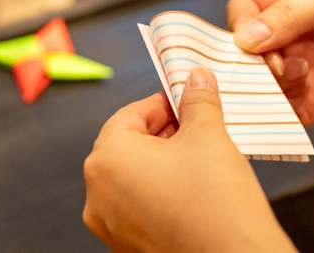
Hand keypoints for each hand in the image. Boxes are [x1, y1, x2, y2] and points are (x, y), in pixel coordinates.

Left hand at [83, 66, 294, 252]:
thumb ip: (197, 101)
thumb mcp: (209, 136)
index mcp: (106, 160)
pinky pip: (141, 211)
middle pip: (129, 148)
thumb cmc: (216, 203)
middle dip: (164, 135)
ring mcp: (111, 227)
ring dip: (163, 167)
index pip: (129, 115)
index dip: (163, 104)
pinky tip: (193, 195)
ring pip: (134, 181)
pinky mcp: (128, 249)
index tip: (187, 101)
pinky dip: (162, 198)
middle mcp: (97, 196)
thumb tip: (196, 78)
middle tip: (198, 129)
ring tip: (200, 162)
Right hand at [227, 0, 313, 125]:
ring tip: (301, 74)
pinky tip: (294, 101)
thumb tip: (243, 38)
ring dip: (269, 82)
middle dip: (251, 59)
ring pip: (259, 82)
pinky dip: (277, 113)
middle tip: (273, 64)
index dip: (240, 25)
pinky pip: (283, 112)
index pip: (244, 11)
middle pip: (245, 51)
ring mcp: (302, 69)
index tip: (248, 40)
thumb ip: (288, 14)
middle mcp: (292, 34)